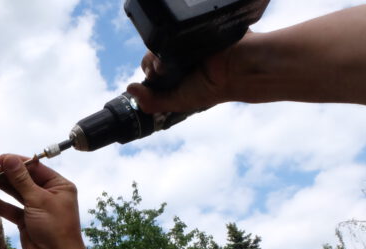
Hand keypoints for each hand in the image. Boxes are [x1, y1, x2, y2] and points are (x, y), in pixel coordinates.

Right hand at [0, 154, 83, 248]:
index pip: (36, 168)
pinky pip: (11, 209)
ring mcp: (36, 208)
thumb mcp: (38, 199)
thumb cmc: (54, 227)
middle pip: (24, 179)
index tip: (0, 159)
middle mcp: (49, 194)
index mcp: (59, 185)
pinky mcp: (26, 220)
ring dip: (2, 187)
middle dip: (7, 174)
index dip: (17, 162)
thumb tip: (8, 159)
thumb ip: (21, 179)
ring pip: (16, 193)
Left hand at [125, 31, 257, 113]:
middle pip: (151, 52)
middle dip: (152, 62)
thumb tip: (130, 90)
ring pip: (159, 40)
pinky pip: (173, 29)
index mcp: (174, 73)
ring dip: (159, 50)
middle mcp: (177, 57)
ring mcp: (184, 42)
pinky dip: (171, 36)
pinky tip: (177, 46)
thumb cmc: (211, 89)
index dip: (149, 70)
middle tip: (162, 69)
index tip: (154, 75)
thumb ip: (153, 101)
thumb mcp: (177, 101)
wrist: (235, 70)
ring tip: (170, 61)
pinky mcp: (191, 29)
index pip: (151, 67)